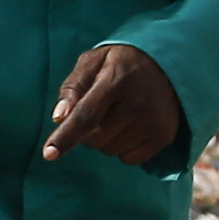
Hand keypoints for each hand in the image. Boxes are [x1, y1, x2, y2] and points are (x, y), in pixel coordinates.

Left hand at [44, 44, 185, 166]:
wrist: (170, 64)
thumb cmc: (123, 63)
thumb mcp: (95, 60)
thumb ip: (74, 85)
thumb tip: (60, 117)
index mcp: (116, 80)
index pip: (85, 116)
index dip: (65, 137)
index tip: (49, 154)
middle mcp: (137, 103)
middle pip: (94, 139)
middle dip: (88, 131)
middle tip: (102, 108)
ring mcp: (153, 122)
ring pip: (109, 150)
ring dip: (106, 139)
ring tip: (120, 114)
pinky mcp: (163, 136)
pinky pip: (128, 159)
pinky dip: (123, 148)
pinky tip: (132, 126)